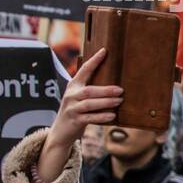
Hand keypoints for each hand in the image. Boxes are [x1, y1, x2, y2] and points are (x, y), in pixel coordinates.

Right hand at [37, 49, 121, 182]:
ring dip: (106, 102)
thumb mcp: (81, 98)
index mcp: (73, 86)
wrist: (61, 131)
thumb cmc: (76, 111)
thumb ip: (92, 90)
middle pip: (89, 90)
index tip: (104, 51)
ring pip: (89, 104)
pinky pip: (89, 118)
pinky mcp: (74, 120)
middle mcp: (71, 95)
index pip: (84, 70)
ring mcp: (72, 108)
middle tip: (121, 90)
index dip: (94, 61)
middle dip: (106, 90)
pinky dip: (101, 117)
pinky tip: (112, 116)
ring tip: (119, 101)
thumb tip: (116, 84)